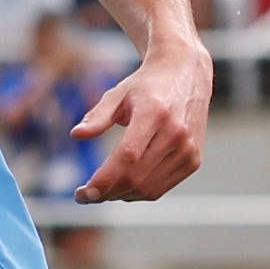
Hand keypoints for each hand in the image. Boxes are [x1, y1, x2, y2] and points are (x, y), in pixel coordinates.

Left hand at [71, 38, 211, 201]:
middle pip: (137, 177)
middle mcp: (176, 133)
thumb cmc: (147, 85)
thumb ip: (97, 116)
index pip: (127, 156)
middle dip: (107, 192)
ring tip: (101, 191)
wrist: (186, 73)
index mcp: (155, 113)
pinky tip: (122, 187)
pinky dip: (138, 193)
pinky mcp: (193, 160)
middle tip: (86, 195)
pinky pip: (161, 188)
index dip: (104, 179)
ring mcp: (188, 149)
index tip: (83, 192)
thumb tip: (76, 135)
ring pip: (148, 188)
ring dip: (120, 195)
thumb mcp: (118, 94)